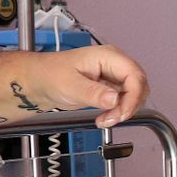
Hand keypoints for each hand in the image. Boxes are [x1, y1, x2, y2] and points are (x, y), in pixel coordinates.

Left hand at [28, 45, 149, 128]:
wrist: (38, 82)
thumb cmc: (49, 75)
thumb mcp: (70, 85)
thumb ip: (93, 92)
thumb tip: (115, 99)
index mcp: (108, 57)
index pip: (135, 76)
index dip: (134, 96)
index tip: (122, 113)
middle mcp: (115, 65)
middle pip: (138, 87)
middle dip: (129, 106)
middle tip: (113, 118)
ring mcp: (114, 77)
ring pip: (134, 96)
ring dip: (124, 111)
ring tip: (105, 119)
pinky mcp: (110, 88)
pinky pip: (124, 102)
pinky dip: (118, 113)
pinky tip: (104, 118)